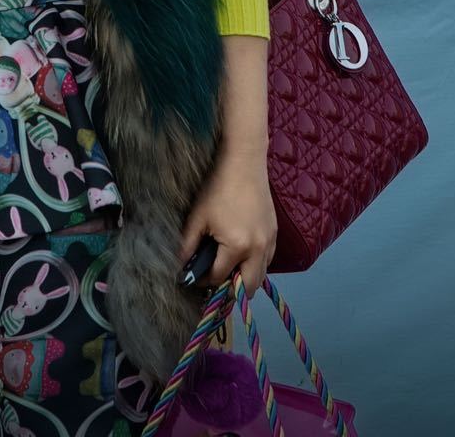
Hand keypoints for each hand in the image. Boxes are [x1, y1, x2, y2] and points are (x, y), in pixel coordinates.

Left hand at [179, 144, 277, 294]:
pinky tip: (240, 256)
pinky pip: (267, 261)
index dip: (204, 281)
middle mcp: (258, 249)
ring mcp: (270, 241)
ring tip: (226, 270)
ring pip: (261, 276)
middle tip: (213, 283)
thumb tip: (179, 268)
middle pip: (248, 287)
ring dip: (245, 279)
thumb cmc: (218, 187)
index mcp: (238, 246)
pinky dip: (255, 266)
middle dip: (230, 291)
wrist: (244, 162)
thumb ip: (187, 246)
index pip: (219, 278)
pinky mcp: (275, 233)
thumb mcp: (198, 217)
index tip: (194, 277)